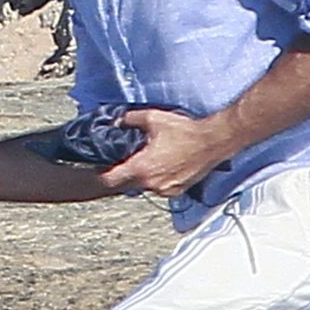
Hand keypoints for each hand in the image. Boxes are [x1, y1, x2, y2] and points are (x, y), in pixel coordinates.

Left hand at [103, 108, 235, 198]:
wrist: (214, 141)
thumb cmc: (187, 132)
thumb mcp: (153, 119)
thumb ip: (129, 120)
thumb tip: (117, 121)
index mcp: (142, 169)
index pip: (110, 180)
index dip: (99, 176)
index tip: (95, 171)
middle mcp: (152, 184)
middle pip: (126, 184)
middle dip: (121, 174)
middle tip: (120, 162)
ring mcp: (165, 190)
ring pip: (143, 186)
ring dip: (141, 176)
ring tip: (147, 160)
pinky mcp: (176, 191)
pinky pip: (158, 187)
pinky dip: (155, 179)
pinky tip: (161, 165)